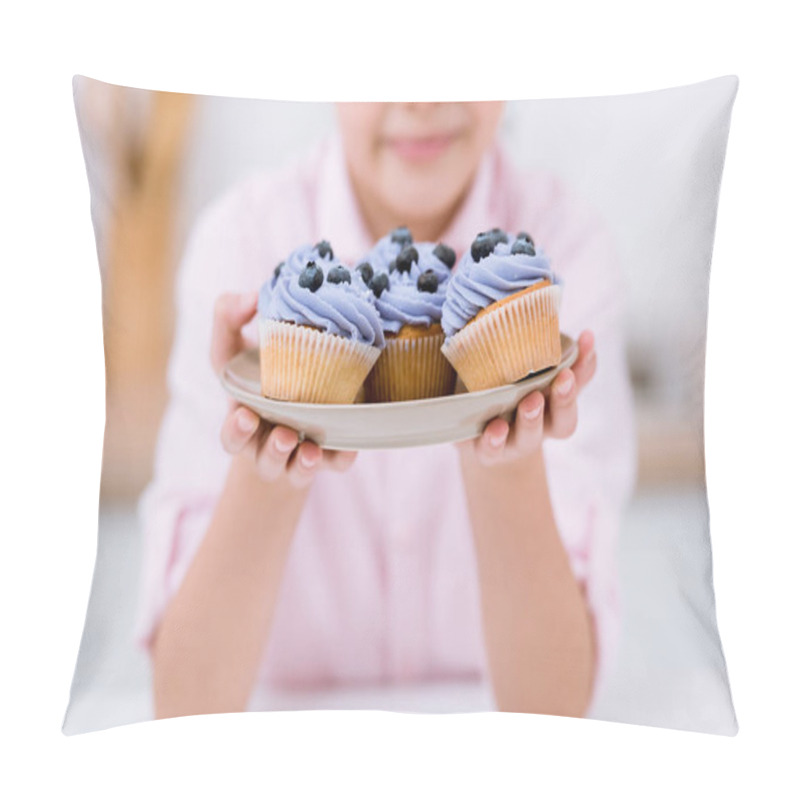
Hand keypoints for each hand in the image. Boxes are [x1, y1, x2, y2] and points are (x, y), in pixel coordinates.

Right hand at [212, 292, 357, 488]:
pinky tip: (348, 448)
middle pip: (266, 460)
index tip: (246, 416)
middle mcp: (268, 444)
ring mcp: (299, 453)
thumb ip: (229, 317)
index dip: (236, 431)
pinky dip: (340, 458)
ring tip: (311, 449)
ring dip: (303, 462)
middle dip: (274, 450)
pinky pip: (335, 464)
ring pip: (298, 469)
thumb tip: (252, 296)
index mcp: (244, 422)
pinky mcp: (328, 455)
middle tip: (284, 434)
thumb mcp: (236, 345)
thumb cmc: (259, 372)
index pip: (233, 436)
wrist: (291, 396)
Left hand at [457, 330, 597, 467]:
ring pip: (532, 436)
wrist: (475, 436)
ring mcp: (517, 441)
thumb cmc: (498, 390)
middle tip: (563, 377)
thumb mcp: (509, 364)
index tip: (587, 336)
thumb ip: (520, 343)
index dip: (586, 361)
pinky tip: (495, 428)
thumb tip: (523, 300)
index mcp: (554, 399)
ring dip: (533, 419)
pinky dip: (495, 440)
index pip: (578, 380)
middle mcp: (542, 424)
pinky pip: (493, 451)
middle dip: (566, 397)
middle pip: (564, 418)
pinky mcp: (489, 452)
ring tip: (531, 401)